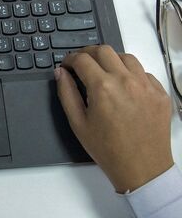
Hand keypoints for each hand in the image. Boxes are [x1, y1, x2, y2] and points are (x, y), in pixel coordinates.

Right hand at [55, 45, 173, 192]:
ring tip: (104, 72)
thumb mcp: (78, 123)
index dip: (69, 59)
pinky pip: (143, 72)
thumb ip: (66, 93)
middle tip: (82, 64)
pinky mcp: (160, 93)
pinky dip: (131, 73)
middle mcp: (126, 81)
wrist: (142, 170)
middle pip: (103, 50)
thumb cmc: (107, 149)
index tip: (67, 65)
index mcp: (102, 87)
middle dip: (88, 53)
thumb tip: (60, 72)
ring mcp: (146, 85)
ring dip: (111, 60)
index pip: (82, 59)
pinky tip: (124, 86)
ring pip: (125, 56)